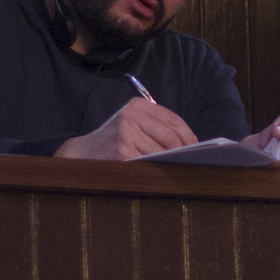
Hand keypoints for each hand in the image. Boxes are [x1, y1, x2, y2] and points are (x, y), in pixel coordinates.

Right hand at [56, 97, 198, 159]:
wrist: (81, 153)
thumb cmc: (114, 140)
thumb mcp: (132, 123)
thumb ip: (157, 127)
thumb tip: (190, 143)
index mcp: (137, 106)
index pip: (173, 120)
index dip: (189, 135)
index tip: (197, 147)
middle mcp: (131, 117)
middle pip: (170, 136)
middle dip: (184, 151)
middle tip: (191, 161)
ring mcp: (126, 135)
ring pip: (162, 151)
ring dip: (172, 162)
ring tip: (178, 167)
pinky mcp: (122, 153)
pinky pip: (150, 163)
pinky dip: (159, 169)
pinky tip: (162, 173)